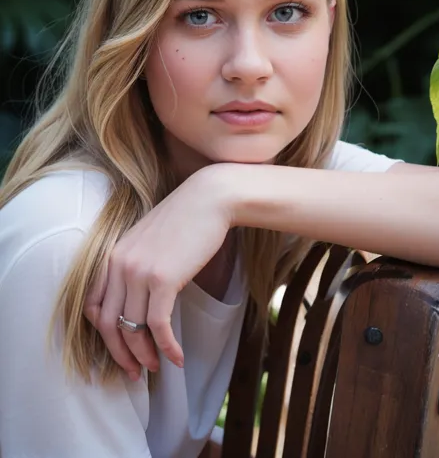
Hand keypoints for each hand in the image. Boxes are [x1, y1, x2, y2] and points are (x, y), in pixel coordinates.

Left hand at [84, 165, 233, 378]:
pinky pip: (158, 325)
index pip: (93, 307)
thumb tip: (140, 302)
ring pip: (133, 329)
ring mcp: (138, 272)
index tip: (120, 351)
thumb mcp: (149, 241)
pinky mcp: (162, 279)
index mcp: (112, 256)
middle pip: (109, 324)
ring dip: (145, 355)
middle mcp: (119, 265)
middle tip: (135, 373)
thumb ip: (136, 265)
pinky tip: (178, 358)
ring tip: (158, 367)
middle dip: (121, 355)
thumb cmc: (185, 219)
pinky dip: (167, 347)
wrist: (209, 199)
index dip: (104, 336)